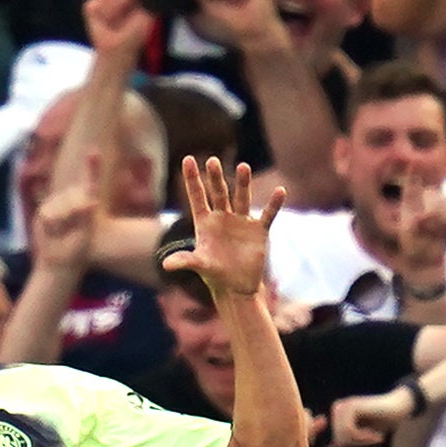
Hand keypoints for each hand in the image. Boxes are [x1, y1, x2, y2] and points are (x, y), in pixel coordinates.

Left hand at [174, 152, 276, 305]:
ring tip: (243, 166)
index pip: (197, 196)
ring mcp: (241, 221)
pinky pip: (267, 214)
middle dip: (216, 177)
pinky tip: (280, 191)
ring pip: (242, 198)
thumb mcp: (200, 265)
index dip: (192, 179)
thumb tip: (165, 265)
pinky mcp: (258, 231)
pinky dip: (274, 204)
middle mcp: (223, 217)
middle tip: (213, 160)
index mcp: (205, 222)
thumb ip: (185, 261)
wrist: (237, 287)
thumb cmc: (214, 274)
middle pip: (219, 192)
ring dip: (243, 183)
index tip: (188, 159)